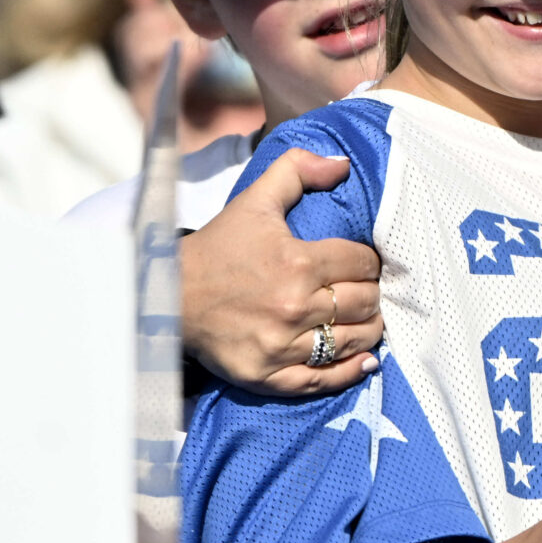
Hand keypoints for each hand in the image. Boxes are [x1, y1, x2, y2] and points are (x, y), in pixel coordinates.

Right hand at [182, 148, 384, 395]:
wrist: (170, 295)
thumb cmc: (218, 247)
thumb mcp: (256, 199)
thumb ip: (299, 170)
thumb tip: (343, 163)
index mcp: (298, 262)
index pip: (363, 264)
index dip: (370, 261)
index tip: (364, 262)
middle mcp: (294, 306)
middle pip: (364, 303)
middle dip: (371, 293)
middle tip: (365, 290)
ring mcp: (281, 345)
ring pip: (353, 340)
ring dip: (367, 328)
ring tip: (365, 319)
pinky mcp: (267, 376)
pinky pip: (324, 379)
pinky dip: (350, 371)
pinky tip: (365, 361)